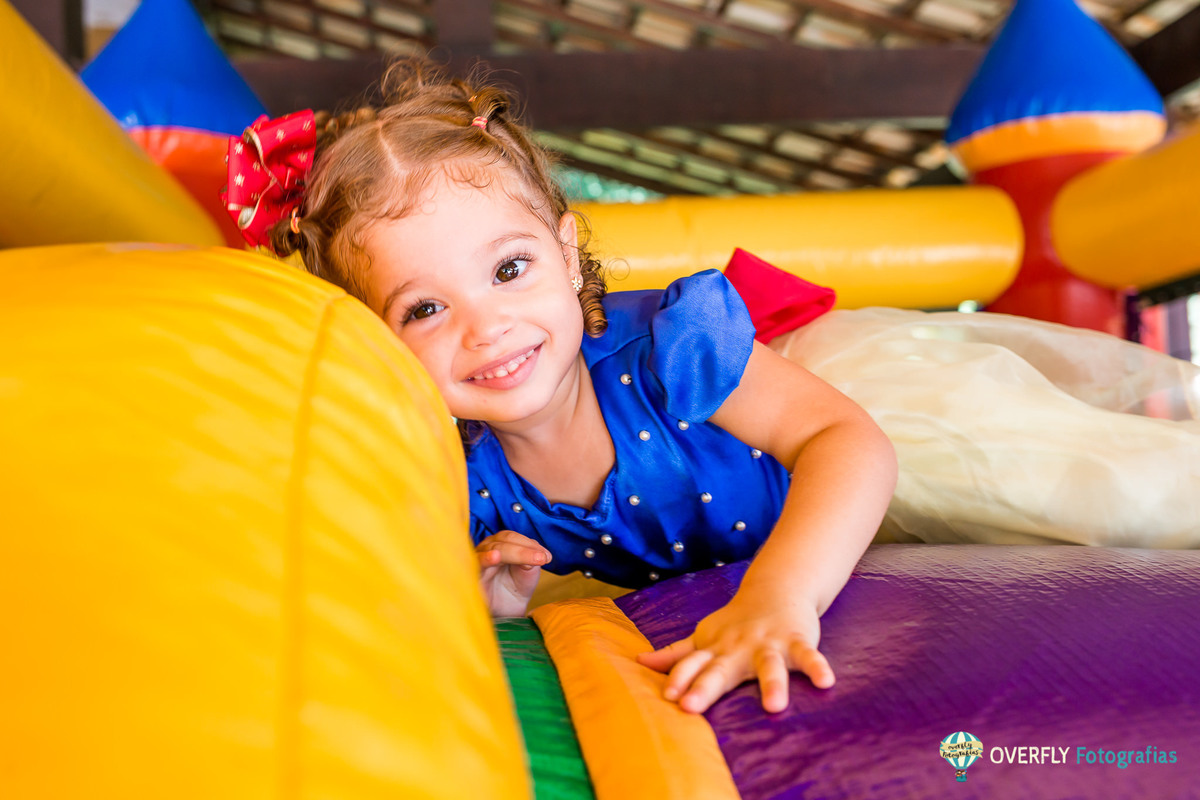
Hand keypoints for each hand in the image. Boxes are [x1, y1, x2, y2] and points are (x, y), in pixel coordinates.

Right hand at [476, 530, 551, 617]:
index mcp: (500, 543)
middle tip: (541, 559)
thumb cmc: (515, 587)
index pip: (512, 537)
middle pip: (503, 541)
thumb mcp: (528, 572)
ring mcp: (477, 560)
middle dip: (524, 550)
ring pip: (493, 549)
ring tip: (523, 556)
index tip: (547, 557)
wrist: (506, 611)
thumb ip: (531, 560)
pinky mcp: (471, 575)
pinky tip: (495, 557)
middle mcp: (486, 548)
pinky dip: (485, 559)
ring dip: (511, 552)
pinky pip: (476, 565)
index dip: (529, 544)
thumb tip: (536, 555)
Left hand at [636, 590, 833, 713]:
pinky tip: (826, 681)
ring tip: (775, 707)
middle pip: (719, 670)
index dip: (679, 679)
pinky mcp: (796, 641)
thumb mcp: (705, 638)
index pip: (692, 665)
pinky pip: (807, 655)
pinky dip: (817, 666)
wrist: (775, 590)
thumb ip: (677, 654)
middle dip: (705, 687)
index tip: (668, 698)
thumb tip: (640, 661)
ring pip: (769, 665)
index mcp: (714, 650)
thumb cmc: (735, 624)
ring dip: (772, 684)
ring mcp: (768, 644)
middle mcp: (738, 649)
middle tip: (690, 707)